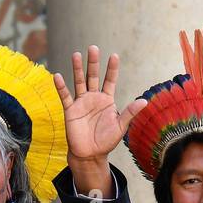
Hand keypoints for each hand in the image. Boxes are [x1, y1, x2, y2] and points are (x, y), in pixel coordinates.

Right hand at [53, 46, 145, 195]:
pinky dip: (61, 87)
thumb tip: (144, 101)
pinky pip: (65, 97)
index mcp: (107, 100)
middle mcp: (94, 98)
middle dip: (93, 63)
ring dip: (77, 69)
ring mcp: (81, 103)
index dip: (112, 69)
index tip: (114, 55)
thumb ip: (129, 112)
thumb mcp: (120, 127)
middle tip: (93, 47)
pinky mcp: (70, 111)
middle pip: (93, 76)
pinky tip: (58, 76)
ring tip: (76, 54)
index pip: (110, 80)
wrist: (90, 154)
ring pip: (79, 82)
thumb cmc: (106, 141)